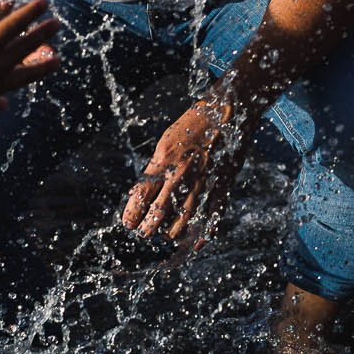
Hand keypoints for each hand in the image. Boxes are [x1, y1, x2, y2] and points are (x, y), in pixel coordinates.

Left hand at [121, 96, 248, 242]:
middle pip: (159, 210)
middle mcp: (181, 174)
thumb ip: (157, 167)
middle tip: (143, 234)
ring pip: (183, 217)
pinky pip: (212, 213)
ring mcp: (202, 181)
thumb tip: (143, 190)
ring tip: (163, 238)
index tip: (128, 224)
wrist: (226, 109)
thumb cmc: (193, 124)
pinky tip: (195, 244)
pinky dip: (204, 232)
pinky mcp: (221, 183)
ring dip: (171, 232)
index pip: (141, 195)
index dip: (132, 213)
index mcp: (164, 161)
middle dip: (149, 227)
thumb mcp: (167, 141)